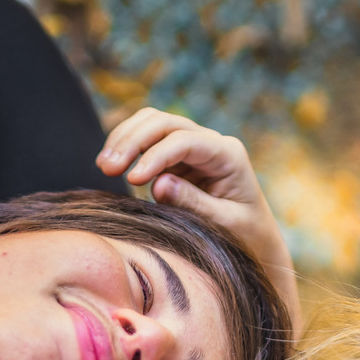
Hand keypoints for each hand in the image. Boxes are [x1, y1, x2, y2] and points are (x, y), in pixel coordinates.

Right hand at [97, 108, 291, 276]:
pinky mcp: (178, 156)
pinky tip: (112, 165)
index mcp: (228, 155)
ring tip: (104, 166)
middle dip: (132, 140)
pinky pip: (147, 138)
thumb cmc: (245, 234)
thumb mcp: (225, 225)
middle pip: (164, 122)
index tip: (132, 180)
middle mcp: (211, 142)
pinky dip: (127, 146)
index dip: (155, 156)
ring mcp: (193, 145)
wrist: (255, 237)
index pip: (185, 141)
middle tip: (107, 168)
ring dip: (124, 138)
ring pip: (152, 122)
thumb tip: (158, 184)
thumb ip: (194, 204)